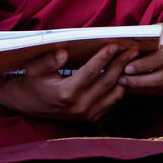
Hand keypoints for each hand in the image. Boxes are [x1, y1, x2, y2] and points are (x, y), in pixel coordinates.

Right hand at [0, 44, 137, 121]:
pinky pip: (112, 101)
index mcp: (66, 94)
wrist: (28, 105)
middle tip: (133, 49)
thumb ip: (48, 61)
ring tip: (133, 59)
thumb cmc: (32, 82)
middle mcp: (79, 106)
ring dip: (125, 75)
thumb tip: (63, 52)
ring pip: (114, 93)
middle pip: (108, 81)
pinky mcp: (92, 117)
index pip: (91, 72)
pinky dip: (121, 87)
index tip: (115, 44)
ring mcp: (87, 114)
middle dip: (121, 63)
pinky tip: (126, 73)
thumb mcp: (34, 69)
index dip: (104, 57)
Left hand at [118, 17, 162, 94]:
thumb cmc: (162, 35)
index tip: (126, 68)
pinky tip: (132, 87)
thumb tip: (117, 50)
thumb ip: (141, 41)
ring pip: (159, 87)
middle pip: (160, 77)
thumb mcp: (153, 31)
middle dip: (138, 81)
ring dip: (139, 87)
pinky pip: (160, 92)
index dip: (142, 65)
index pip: (159, 58)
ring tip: (123, 84)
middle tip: (121, 80)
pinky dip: (144, 91)